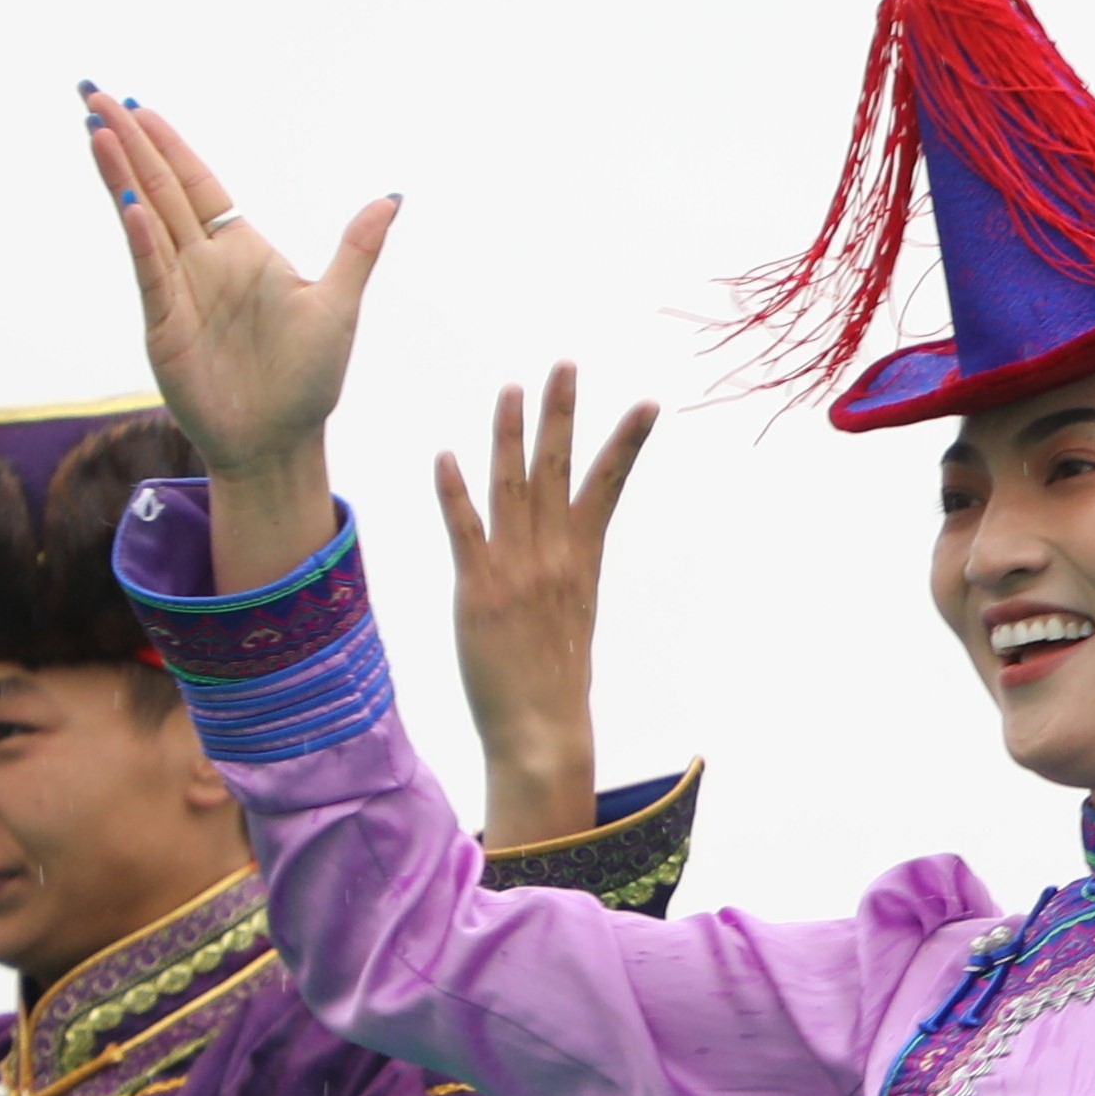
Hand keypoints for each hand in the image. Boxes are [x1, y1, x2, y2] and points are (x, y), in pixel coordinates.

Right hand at [82, 86, 396, 592]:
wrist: (281, 443)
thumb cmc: (308, 382)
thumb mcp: (339, 306)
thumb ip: (356, 250)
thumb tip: (390, 197)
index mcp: (241, 249)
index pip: (196, 183)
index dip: (168, 144)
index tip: (138, 106)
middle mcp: (202, 264)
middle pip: (159, 188)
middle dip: (128, 141)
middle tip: (94, 94)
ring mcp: (179, 293)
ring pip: (145, 220)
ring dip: (120, 176)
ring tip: (95, 130)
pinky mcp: (167, 329)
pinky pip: (153, 274)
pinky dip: (142, 241)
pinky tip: (129, 205)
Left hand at [439, 366, 656, 847]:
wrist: (542, 730)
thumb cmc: (555, 682)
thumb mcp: (573, 618)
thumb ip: (565, 575)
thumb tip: (565, 554)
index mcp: (581, 562)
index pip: (607, 487)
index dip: (626, 443)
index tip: (647, 403)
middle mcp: (554, 558)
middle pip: (560, 471)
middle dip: (563, 415)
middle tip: (566, 365)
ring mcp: (517, 571)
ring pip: (514, 487)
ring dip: (510, 434)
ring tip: (512, 388)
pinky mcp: (479, 591)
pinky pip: (465, 531)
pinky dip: (455, 493)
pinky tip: (447, 456)